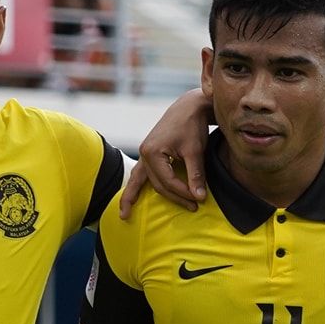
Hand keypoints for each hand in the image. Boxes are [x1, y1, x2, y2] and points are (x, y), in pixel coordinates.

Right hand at [120, 88, 213, 218]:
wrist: (189, 107)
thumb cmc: (192, 126)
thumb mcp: (195, 151)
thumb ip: (195, 175)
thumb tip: (199, 198)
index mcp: (152, 152)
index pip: (168, 181)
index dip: (184, 192)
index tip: (200, 199)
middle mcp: (144, 153)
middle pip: (158, 184)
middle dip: (174, 197)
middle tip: (193, 208)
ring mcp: (144, 153)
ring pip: (142, 181)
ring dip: (137, 197)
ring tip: (125, 216)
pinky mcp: (148, 153)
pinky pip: (139, 174)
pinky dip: (134, 187)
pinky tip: (128, 200)